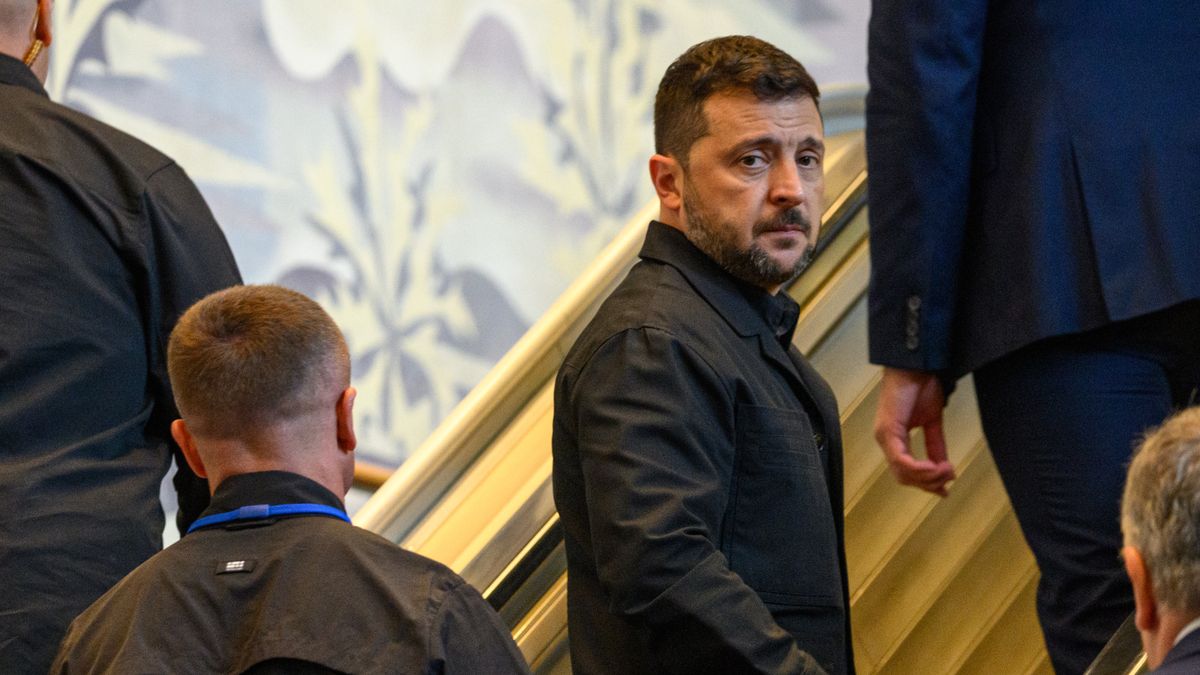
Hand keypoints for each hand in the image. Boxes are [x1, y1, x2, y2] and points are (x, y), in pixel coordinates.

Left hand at [873, 367, 955, 495]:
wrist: (916, 364)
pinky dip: (920, 468)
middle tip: (948, 480)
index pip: (905, 471)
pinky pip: (902, 460)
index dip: (925, 484)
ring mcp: (884, 436)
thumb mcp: (932, 420)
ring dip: (928, 477)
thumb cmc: (920, 385)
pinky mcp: (888, 430)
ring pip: (902, 472)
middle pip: (903, 477)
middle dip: (928, 484)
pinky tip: (935, 467)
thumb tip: (943, 465)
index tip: (944, 490)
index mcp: (894, 438)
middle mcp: (885, 440)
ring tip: (946, 471)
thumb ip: (935, 444)